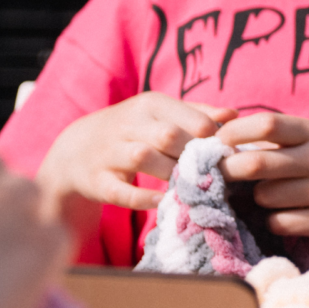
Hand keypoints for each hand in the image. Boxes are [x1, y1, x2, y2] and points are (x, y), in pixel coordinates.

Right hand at [37, 93, 235, 215]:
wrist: (74, 148)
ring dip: (171, 175)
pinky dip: (143, 199)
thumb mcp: (162, 114)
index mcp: (150, 105)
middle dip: (194, 156)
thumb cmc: (134, 129)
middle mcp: (128, 125)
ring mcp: (109, 153)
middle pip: (169, 136)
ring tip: (191, 187)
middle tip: (213, 173)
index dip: (216, 140)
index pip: (194, 120)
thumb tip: (234, 114)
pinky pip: (121, 191)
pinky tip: (163, 202)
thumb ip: (198, 114)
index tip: (228, 155)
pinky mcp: (96, 181)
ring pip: (143, 158)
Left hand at [217, 112, 308, 252]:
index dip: (233, 133)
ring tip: (270, 198)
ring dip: (257, 200)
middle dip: (229, 172)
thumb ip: (269, 140)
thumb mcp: (307, 145)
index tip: (217, 144)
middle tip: (220, 176)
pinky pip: (277, 222)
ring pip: (264, 197)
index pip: (267, 123)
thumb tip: (211, 144)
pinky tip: (287, 216)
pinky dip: (273, 221)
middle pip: (256, 163)